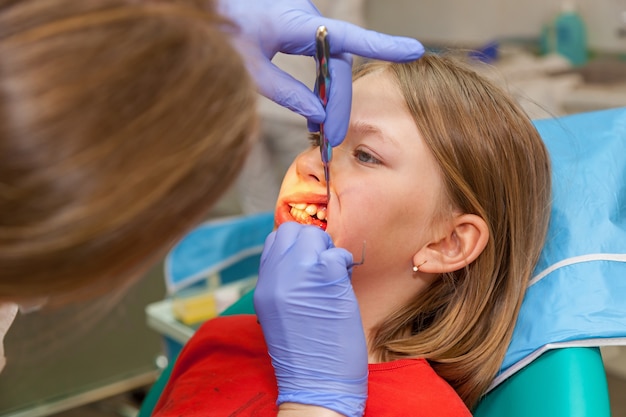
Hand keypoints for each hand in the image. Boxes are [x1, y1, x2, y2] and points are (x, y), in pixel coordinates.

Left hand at [218, 0, 423, 145]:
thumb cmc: (220, 30)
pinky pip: (320, 59)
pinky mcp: (297, 28)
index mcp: (296, 22)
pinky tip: (315, 109)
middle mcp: (307, 19)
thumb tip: (316, 114)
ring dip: (332, 95)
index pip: (346, 38)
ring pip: (332, 62)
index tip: (415, 50)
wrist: (203, 8)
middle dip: (339, 101)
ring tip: (324, 129)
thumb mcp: (248, 65)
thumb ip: (283, 90)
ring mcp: (303, 23)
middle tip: (333, 137)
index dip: (383, 46)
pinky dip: (321, 85)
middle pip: (339, 63)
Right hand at [254, 222, 367, 416]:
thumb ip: (283, 282)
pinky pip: (338, 253)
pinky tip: (344, 284)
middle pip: (291, 231)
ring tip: (334, 276)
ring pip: (314, 236)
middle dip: (310, 242)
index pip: (274, 240)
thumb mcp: (278, 313)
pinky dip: (344, 263)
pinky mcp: (327, 277)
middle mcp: (276, 276)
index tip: (308, 259)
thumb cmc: (304, 353)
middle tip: (323, 265)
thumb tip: (303, 258)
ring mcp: (300, 274)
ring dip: (328, 251)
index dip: (294, 245)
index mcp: (263, 285)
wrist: (316, 383)